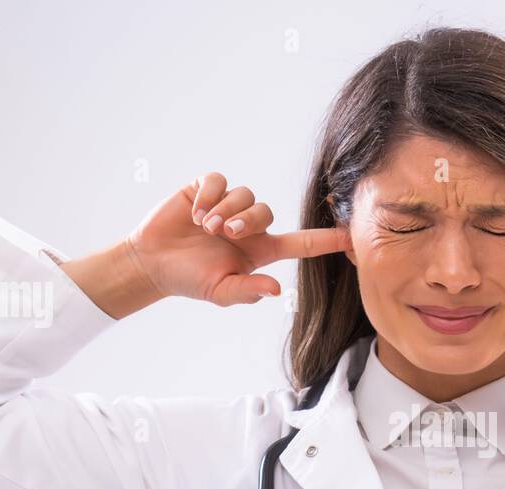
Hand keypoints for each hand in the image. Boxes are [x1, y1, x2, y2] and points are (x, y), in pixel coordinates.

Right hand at [126, 171, 350, 305]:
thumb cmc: (189, 280)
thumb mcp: (219, 292)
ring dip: (225, 210)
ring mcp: (227, 205)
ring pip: (244, 194)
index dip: (325, 240)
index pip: (301, 244)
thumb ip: (246, 290)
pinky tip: (194, 213)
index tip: (351, 235)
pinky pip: (218, 180)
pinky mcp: (206, 189)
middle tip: (223, 234)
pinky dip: (208, 195)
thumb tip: (276, 289)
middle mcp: (249, 226)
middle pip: (266, 211)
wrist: (153, 263)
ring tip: (204, 227)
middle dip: (246, 220)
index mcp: (260, 251)